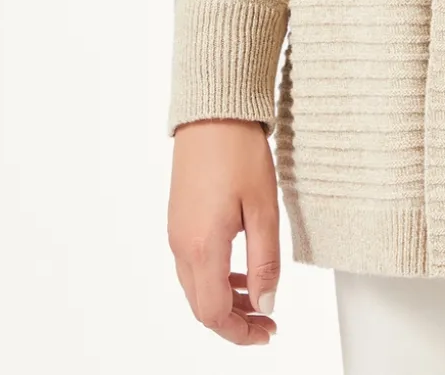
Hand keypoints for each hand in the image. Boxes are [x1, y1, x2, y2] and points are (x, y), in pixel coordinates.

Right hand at [168, 119, 281, 344]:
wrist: (213, 112)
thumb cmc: (238, 152)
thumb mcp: (263, 209)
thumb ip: (265, 262)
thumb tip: (265, 305)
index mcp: (202, 247)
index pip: (214, 313)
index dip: (240, 332)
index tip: (267, 332)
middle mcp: (182, 245)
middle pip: (202, 306)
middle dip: (235, 321)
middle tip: (267, 322)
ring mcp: (177, 232)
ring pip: (196, 288)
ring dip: (225, 300)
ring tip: (258, 297)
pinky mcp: (179, 219)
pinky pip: (193, 265)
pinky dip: (216, 278)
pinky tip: (239, 270)